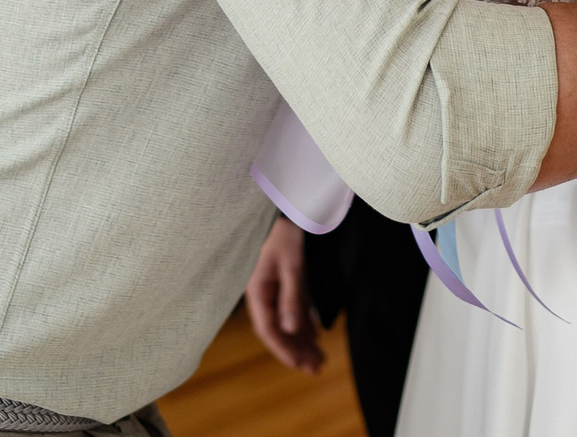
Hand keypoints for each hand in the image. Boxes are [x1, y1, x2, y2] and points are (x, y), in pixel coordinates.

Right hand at [243, 217, 321, 373]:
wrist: (286, 206)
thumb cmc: (284, 233)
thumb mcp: (291, 264)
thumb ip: (291, 297)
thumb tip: (292, 330)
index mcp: (257, 290)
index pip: (267, 328)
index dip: (282, 348)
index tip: (298, 365)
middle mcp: (263, 293)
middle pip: (279, 329)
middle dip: (296, 350)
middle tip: (316, 369)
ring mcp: (273, 287)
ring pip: (287, 320)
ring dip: (302, 340)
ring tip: (319, 359)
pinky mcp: (285, 281)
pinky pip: (293, 308)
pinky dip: (304, 323)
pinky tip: (316, 336)